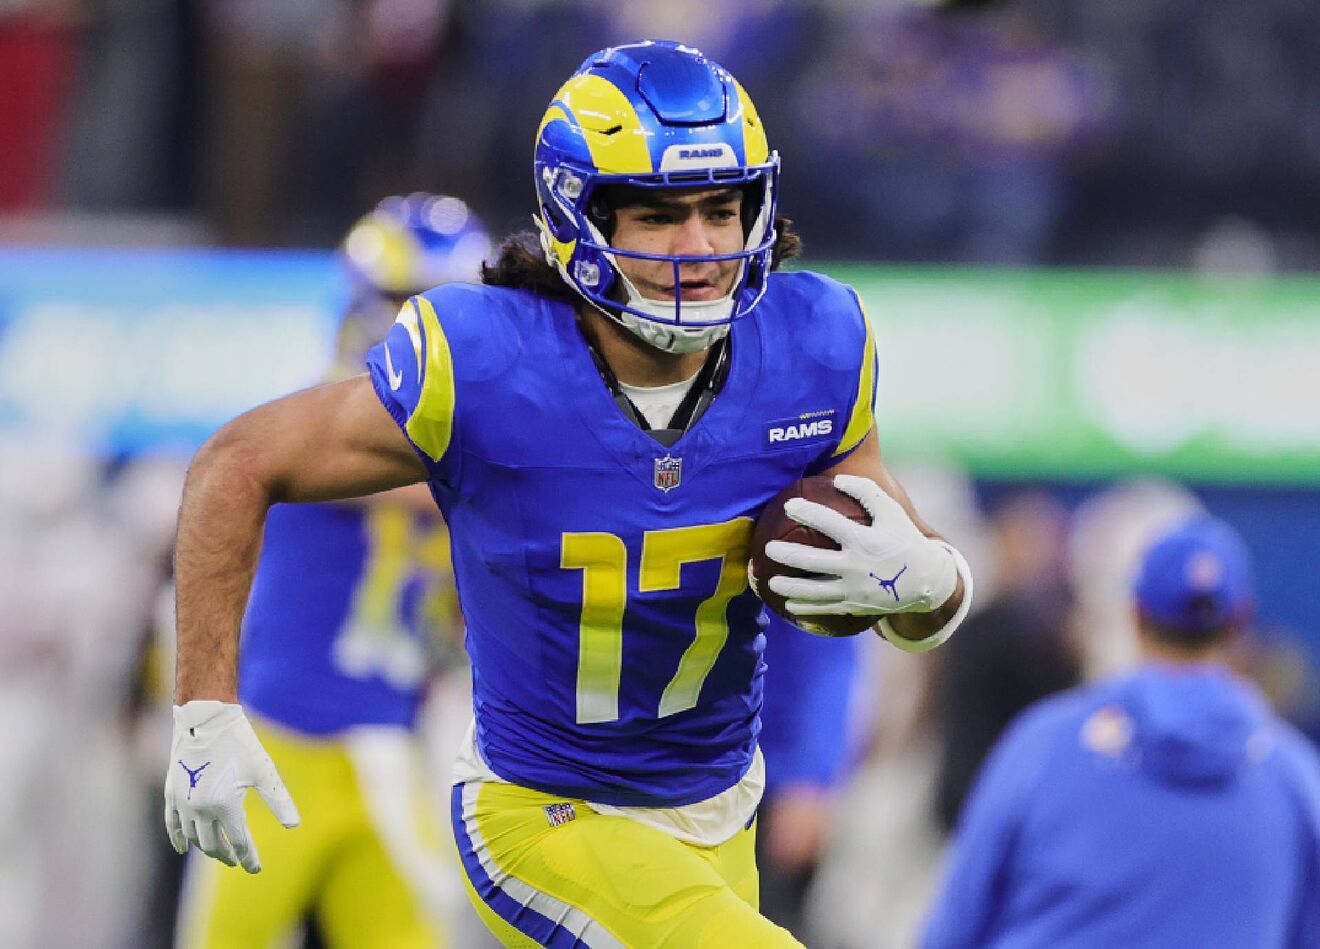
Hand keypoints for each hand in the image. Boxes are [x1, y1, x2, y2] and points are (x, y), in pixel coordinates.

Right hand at [164, 701, 299, 872]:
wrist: (206, 719)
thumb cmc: (240, 743)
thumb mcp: (264, 771)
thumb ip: (279, 800)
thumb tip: (294, 826)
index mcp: (224, 806)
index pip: (239, 842)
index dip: (248, 857)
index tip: (255, 868)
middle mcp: (200, 809)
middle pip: (213, 844)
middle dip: (227, 855)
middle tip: (238, 861)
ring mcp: (182, 802)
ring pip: (193, 837)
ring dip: (206, 848)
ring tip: (220, 851)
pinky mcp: (171, 792)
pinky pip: (172, 824)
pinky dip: (178, 838)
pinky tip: (183, 847)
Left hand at [765, 474, 957, 619]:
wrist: (927, 581)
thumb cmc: (904, 539)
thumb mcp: (892, 512)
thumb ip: (866, 492)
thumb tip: (838, 478)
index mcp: (865, 540)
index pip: (830, 524)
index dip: (808, 512)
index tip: (789, 505)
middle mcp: (857, 566)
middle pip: (814, 561)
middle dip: (788, 554)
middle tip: (768, 548)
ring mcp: (855, 589)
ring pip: (815, 590)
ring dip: (790, 586)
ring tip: (770, 580)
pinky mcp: (855, 605)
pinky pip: (825, 607)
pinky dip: (805, 606)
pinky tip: (788, 603)